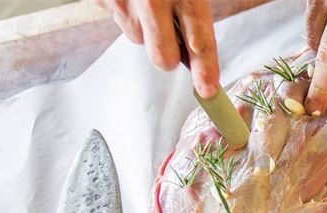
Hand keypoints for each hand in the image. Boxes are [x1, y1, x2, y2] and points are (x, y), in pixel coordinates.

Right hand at [95, 0, 219, 97]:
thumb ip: (193, 7)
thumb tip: (196, 48)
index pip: (200, 38)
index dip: (206, 68)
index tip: (209, 90)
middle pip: (162, 57)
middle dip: (170, 57)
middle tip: (175, 41)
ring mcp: (120, 0)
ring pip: (137, 38)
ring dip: (146, 26)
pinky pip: (117, 18)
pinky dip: (126, 9)